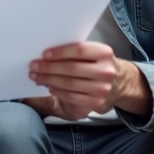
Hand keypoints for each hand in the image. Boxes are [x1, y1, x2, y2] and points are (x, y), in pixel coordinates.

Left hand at [27, 42, 150, 120]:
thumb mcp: (94, 54)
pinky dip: (58, 91)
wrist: (120, 83)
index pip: (79, 50)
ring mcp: (102, 88)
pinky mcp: (97, 102)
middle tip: (33, 66)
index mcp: (104, 53)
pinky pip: (72, 97)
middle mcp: (106, 71)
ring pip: (69, 84)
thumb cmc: (98, 64)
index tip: (43, 54)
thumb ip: (76, 52)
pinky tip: (49, 87)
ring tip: (36, 77)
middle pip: (71, 68)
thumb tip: (47, 55)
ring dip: (49, 80)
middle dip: (49, 68)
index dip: (60, 52)